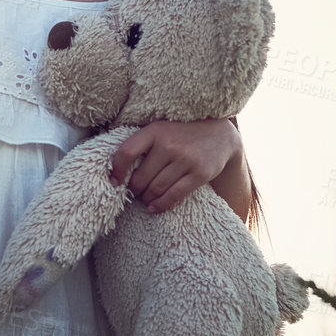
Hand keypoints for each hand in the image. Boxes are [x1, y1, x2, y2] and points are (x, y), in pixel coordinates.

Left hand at [108, 118, 239, 214]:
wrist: (221, 134)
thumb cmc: (182, 133)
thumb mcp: (161, 128)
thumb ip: (142, 142)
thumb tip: (117, 170)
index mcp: (155, 130)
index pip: (127, 152)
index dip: (117, 170)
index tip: (114, 182)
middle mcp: (170, 144)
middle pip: (141, 177)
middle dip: (134, 189)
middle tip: (134, 192)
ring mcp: (186, 159)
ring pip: (156, 189)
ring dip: (147, 198)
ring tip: (145, 199)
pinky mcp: (199, 173)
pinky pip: (174, 195)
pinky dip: (161, 205)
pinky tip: (154, 207)